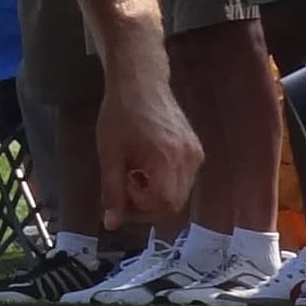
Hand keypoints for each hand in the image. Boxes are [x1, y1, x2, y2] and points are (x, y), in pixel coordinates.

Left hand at [92, 58, 203, 226]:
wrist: (140, 82)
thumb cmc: (120, 114)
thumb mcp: (109, 155)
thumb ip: (112, 191)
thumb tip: (111, 223)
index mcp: (167, 159)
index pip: (162, 204)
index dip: (140, 208)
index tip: (121, 194)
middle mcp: (189, 158)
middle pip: (174, 204)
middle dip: (147, 206)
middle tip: (125, 191)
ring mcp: (195, 154)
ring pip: (180, 195)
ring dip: (156, 196)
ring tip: (135, 176)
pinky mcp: (196, 149)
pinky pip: (184, 180)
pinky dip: (165, 184)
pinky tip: (147, 169)